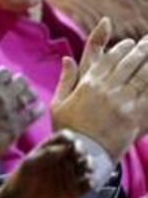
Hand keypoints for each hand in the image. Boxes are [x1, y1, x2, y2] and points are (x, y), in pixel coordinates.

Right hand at [0, 67, 42, 176]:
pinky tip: (38, 107)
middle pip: (20, 79)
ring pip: (30, 93)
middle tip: (19, 89)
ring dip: (30, 93)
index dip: (6, 76)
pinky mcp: (17, 125)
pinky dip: (38, 108)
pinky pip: (35, 112)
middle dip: (20, 83)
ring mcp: (10, 109)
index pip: (4, 72)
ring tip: (29, 97)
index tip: (5, 82)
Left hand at [0, 130, 92, 197]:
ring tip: (86, 168)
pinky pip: (88, 184)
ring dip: (89, 164)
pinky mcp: (74, 190)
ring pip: (86, 164)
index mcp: (50, 148)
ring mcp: (69, 174)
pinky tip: (87, 182)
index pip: (64, 137)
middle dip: (82, 150)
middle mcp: (62, 159)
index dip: (69, 138)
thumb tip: (64, 147)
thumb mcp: (29, 165)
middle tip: (78, 155)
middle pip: (78, 148)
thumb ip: (45, 155)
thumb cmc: (21, 180)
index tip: (71, 143)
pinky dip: (91, 181)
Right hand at [52, 17, 147, 160]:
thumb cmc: (67, 129)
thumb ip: (65, 79)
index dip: (120, 48)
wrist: (82, 156)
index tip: (128, 42)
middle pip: (128, 64)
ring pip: (141, 77)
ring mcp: (123, 104)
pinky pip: (147, 97)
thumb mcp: (58, 102)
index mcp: (88, 84)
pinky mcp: (135, 119)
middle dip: (140, 50)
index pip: (108, 59)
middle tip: (147, 41)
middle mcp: (107, 90)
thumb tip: (67, 58)